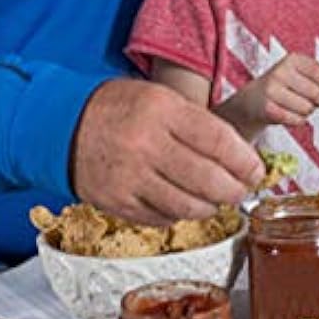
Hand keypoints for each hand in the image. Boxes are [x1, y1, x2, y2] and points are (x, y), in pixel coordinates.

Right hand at [71, 78, 263, 225]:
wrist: (62, 124)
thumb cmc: (122, 108)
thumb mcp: (163, 99)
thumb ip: (199, 125)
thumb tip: (241, 156)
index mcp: (163, 111)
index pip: (218, 140)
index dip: (244, 161)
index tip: (256, 169)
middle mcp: (146, 145)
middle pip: (207, 179)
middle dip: (234, 189)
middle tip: (241, 189)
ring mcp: (129, 177)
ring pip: (187, 206)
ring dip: (211, 207)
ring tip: (216, 199)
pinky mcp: (115, 203)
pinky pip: (161, 219)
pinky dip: (179, 215)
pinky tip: (183, 202)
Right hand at [221, 53, 318, 135]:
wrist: (253, 100)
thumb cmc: (287, 86)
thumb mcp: (304, 75)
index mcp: (294, 59)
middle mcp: (281, 71)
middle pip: (316, 94)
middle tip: (311, 101)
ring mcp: (272, 90)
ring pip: (307, 109)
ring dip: (307, 112)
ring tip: (296, 106)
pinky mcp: (267, 109)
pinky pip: (297, 121)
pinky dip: (298, 121)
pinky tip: (289, 114)